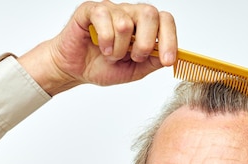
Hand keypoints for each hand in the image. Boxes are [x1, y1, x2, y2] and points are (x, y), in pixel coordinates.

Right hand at [18, 1, 176, 94]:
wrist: (76, 70)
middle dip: (144, 43)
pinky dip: (105, 40)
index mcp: (144, 26)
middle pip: (150, 14)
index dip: (170, 39)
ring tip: (111, 55)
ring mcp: (111, 10)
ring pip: (125, 23)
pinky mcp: (91, 10)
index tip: (167, 60)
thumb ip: (153, 61)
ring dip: (119, 48)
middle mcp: (130, 14)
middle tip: (134, 57)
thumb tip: (169, 56)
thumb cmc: (104, 66)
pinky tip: (102, 48)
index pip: (165, 20)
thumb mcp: (135, 70)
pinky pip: (104, 18)